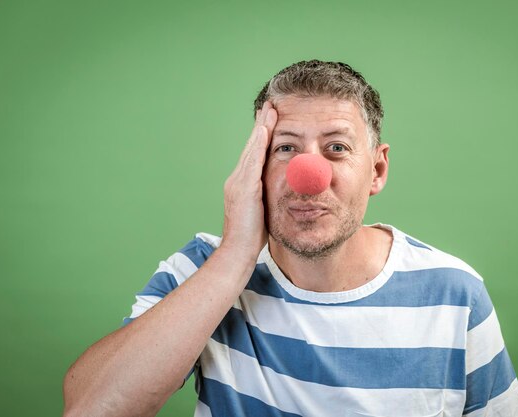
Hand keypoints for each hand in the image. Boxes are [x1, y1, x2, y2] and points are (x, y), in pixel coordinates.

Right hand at [221, 101, 277, 257]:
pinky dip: (258, 144)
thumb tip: (280, 189)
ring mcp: (238, 182)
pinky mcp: (244, 188)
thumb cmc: (252, 237)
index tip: (271, 119)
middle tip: (270, 105)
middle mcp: (237, 179)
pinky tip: (265, 130)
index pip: (255, 155)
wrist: (238, 252)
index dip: (262, 136)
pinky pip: (252, 161)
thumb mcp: (262, 211)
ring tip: (270, 110)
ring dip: (261, 128)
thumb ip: (267, 196)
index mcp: (242, 184)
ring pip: (252, 149)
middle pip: (252, 146)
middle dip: (261, 125)